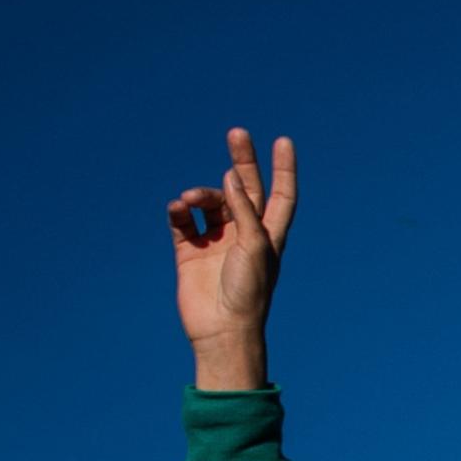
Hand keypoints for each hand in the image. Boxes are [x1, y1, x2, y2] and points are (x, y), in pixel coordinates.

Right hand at [164, 126, 295, 389]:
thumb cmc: (248, 291)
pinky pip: (182, 222)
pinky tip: (177, 208)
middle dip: (241, 160)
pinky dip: (179, 211)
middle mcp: (244, 234)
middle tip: (236, 132)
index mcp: (269, 235)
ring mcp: (216, 242)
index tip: (283, 141)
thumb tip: (231, 176)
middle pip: (244, 188)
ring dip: (200, 193)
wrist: (221, 329)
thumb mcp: (254, 245)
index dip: (284, 168)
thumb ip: (244, 209)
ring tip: (190, 198)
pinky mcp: (189, 253)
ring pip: (208, 203)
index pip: (281, 194)